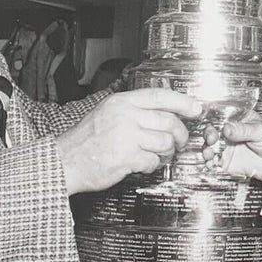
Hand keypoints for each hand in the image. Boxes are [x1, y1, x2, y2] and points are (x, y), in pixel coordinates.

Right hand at [56, 88, 201, 194]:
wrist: (64, 161)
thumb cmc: (86, 140)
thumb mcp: (108, 112)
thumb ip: (135, 110)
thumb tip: (167, 112)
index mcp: (122, 102)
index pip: (161, 96)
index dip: (184, 102)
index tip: (197, 109)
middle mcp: (125, 116)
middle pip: (169, 121)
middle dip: (180, 134)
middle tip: (179, 141)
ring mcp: (125, 137)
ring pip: (165, 142)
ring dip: (166, 151)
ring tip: (158, 154)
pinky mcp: (125, 158)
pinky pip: (153, 161)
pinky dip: (153, 165)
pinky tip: (144, 164)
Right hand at [202, 111, 261, 195]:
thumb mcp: (261, 131)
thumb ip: (243, 130)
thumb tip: (228, 128)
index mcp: (240, 120)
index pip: (223, 115)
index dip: (214, 118)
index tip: (211, 121)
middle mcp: (232, 132)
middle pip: (213, 130)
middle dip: (208, 133)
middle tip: (212, 137)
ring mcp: (229, 146)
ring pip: (210, 145)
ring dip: (206, 148)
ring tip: (209, 151)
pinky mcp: (228, 161)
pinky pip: (214, 161)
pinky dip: (209, 162)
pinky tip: (211, 162)